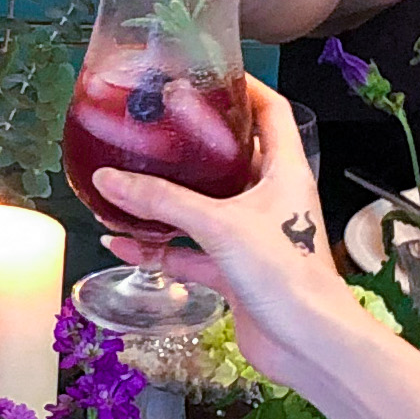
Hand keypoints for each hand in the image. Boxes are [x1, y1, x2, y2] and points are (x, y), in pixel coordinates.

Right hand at [93, 77, 356, 390]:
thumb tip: (111, 179)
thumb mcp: (220, 225)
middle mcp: (270, 197)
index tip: (211, 72)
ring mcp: (252, 235)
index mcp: (284, 170)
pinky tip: (125, 242)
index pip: (270, 111)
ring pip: (204, 207)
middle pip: (230, 157)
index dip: (245, 87)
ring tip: (126, 185)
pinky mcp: (236, 270)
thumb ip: (164, 200)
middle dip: (192, 144)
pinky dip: (161, 246)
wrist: (308, 346)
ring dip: (167, 201)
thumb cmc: (287, 275)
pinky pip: (191, 250)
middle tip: (156, 125)